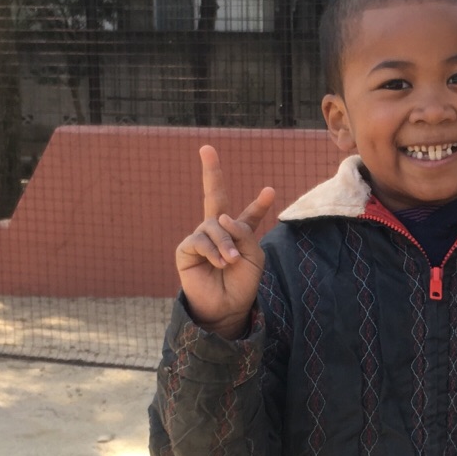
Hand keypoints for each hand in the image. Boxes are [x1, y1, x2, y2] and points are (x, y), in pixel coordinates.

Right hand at [175, 145, 275, 338]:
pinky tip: (219, 263)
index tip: (270, 190)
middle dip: (211, 172)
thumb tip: (220, 218)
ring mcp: (201, 238)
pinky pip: (200, 240)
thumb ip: (243, 232)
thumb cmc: (242, 285)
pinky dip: (213, 250)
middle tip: (206, 148)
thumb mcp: (253, 256)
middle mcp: (217, 232)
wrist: (226, 307)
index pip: (249, 215)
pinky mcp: (186, 249)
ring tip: (230, 262)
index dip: (260, 203)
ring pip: (214, 226)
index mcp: (239, 235)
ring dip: (225, 244)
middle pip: (214, 196)